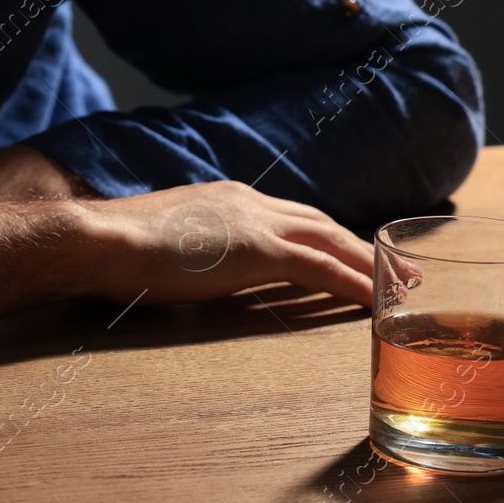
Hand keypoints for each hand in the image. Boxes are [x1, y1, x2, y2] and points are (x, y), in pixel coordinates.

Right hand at [80, 180, 375, 307]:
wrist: (100, 240)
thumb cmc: (116, 249)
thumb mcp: (163, 241)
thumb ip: (190, 247)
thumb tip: (193, 265)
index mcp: (227, 198)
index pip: (293, 216)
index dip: (328, 236)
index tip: (353, 254)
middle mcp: (249, 202)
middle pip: (323, 224)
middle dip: (363, 246)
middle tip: (399, 270)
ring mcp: (256, 223)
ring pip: (333, 241)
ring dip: (371, 264)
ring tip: (403, 288)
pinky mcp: (258, 251)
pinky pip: (322, 269)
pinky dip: (354, 284)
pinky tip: (376, 304)